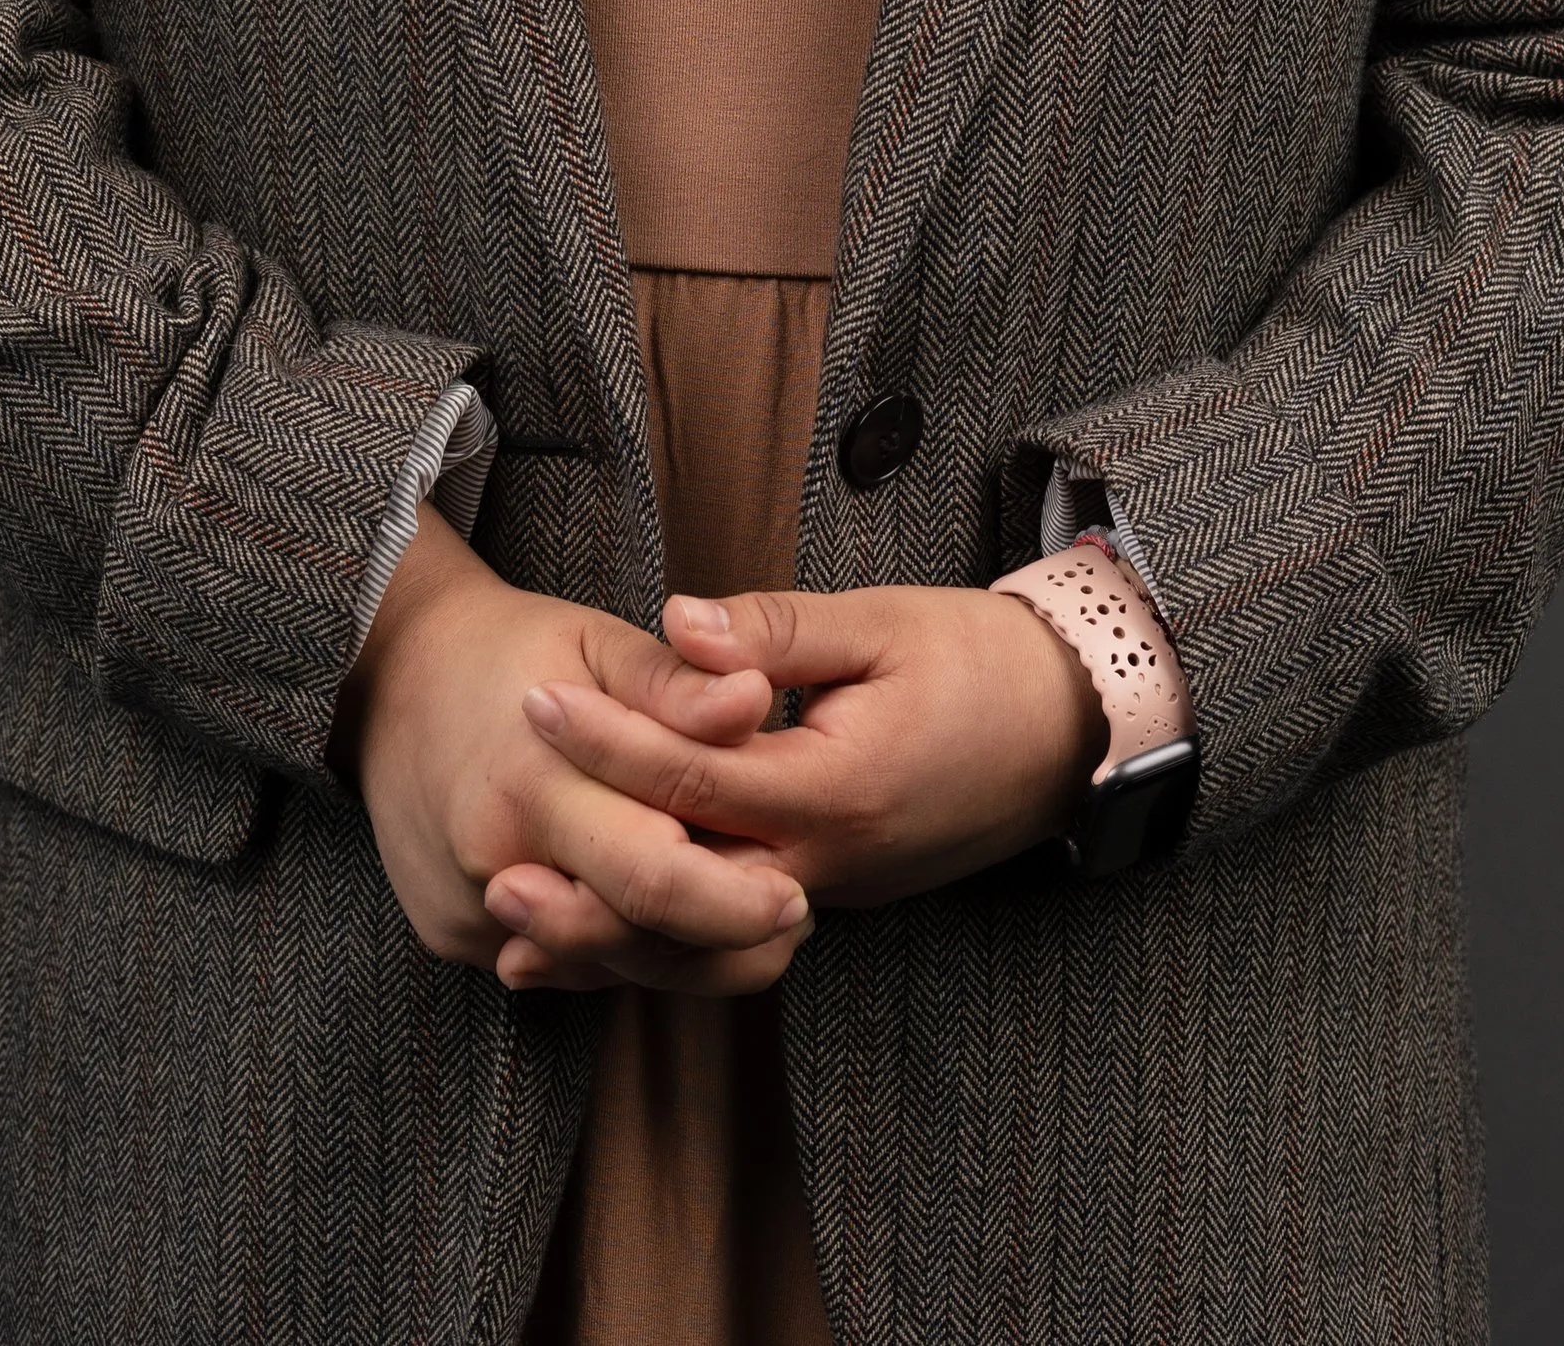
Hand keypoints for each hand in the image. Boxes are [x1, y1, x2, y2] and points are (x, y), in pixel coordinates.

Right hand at [330, 512, 814, 993]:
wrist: (389, 678)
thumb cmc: (513, 651)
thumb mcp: (596, 642)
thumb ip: (676, 685)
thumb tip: (758, 701)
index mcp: (532, 783)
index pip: (650, 876)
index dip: (733, 903)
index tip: (798, 898)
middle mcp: (491, 863)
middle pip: (631, 941)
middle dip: (724, 944)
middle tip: (793, 918)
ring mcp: (466, 913)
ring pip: (599, 967)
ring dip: (683, 955)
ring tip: (751, 922)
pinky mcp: (454, 937)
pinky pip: (558, 964)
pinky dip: (620, 948)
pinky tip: (669, 920)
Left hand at [497, 582, 1104, 931]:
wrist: (1073, 733)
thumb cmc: (980, 663)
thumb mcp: (880, 623)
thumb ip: (771, 631)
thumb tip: (675, 621)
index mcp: (834, 787)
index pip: (694, 774)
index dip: (608, 738)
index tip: (531, 699)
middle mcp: (826, 863)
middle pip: (685, 887)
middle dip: (587, 879)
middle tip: (490, 862)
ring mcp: (830, 891)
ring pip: (701, 933)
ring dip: (608, 934)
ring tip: (513, 921)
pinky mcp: (829, 894)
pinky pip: (728, 931)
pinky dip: (656, 941)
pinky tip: (589, 940)